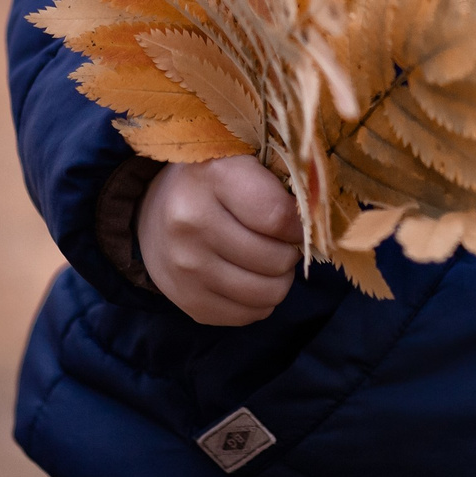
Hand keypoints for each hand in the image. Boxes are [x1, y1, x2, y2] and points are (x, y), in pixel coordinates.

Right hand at [136, 156, 301, 325]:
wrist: (155, 213)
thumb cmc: (216, 182)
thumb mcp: (246, 160)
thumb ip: (283, 183)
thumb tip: (320, 221)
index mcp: (214, 177)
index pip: (279, 217)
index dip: (300, 224)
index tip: (298, 222)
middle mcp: (193, 224)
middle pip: (276, 260)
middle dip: (290, 253)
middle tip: (280, 241)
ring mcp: (186, 267)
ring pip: (267, 294)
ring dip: (278, 279)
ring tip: (268, 260)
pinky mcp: (186, 300)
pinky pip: (247, 316)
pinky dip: (259, 301)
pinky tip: (249, 278)